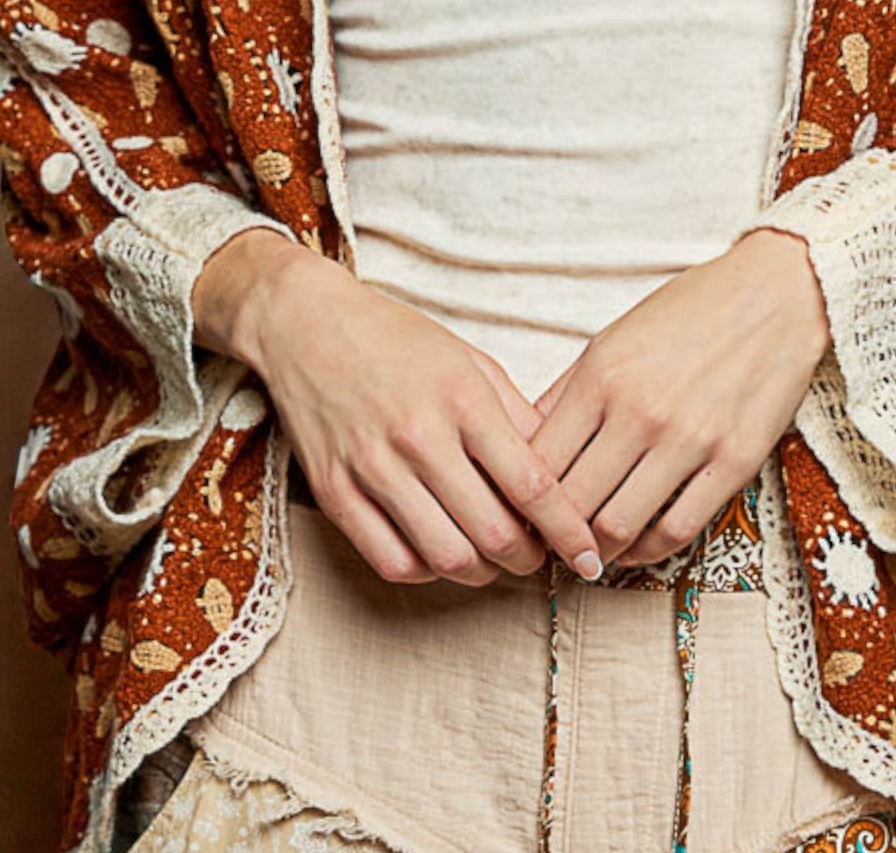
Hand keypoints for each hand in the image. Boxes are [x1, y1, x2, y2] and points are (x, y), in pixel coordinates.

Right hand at [193, 229, 605, 589]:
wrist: (307, 324)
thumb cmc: (398, 341)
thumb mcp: (470, 361)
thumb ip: (516, 417)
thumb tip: (559, 478)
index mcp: (462, 398)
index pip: (532, 485)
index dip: (568, 531)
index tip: (588, 556)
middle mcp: (418, 436)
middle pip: (493, 532)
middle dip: (529, 558)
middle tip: (538, 555)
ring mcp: (372, 467)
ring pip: (447, 557)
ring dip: (483, 572)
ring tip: (493, 557)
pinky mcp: (335, 492)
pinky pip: (393, 561)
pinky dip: (429, 571)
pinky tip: (443, 552)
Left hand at [526, 227, 831, 570]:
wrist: (773, 295)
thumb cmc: (689, 312)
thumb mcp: (613, 337)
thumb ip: (568, 392)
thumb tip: (525, 443)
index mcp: (603, 375)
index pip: (539, 462)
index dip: (521, 498)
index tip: (521, 512)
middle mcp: (641, 411)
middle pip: (573, 503)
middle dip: (553, 534)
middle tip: (550, 544)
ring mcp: (690, 440)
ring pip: (619, 527)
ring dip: (596, 552)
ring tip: (588, 554)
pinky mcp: (734, 462)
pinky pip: (678, 530)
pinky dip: (647, 551)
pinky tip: (635, 546)